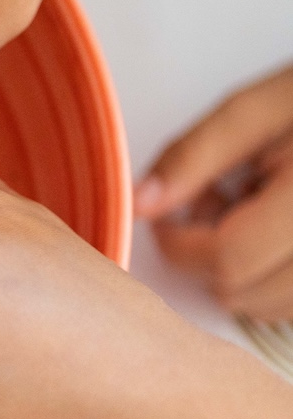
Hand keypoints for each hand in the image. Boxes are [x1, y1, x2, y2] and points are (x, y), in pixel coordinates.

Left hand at [136, 62, 292, 320]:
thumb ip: (194, 155)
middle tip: (217, 201)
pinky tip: (279, 233)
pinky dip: (273, 281)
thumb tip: (139, 204)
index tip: (171, 211)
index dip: (181, 241)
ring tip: (255, 211)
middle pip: (244, 293)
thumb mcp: (260, 109)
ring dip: (241, 271)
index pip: (230, 259)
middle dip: (207, 255)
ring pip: (269, 308)